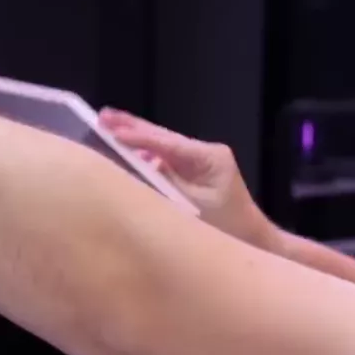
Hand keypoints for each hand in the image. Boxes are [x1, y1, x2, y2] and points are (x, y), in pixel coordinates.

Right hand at [100, 109, 281, 251]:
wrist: (251, 239)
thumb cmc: (227, 227)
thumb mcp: (193, 207)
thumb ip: (166, 184)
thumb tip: (140, 165)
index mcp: (211, 157)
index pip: (168, 143)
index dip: (139, 138)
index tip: (112, 131)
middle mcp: (205, 152)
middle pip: (163, 136)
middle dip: (132, 126)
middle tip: (103, 116)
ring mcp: (198, 160)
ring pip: (161, 144)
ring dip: (135, 136)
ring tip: (107, 125)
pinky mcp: (191, 170)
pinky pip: (163, 158)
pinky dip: (142, 151)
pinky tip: (122, 145)